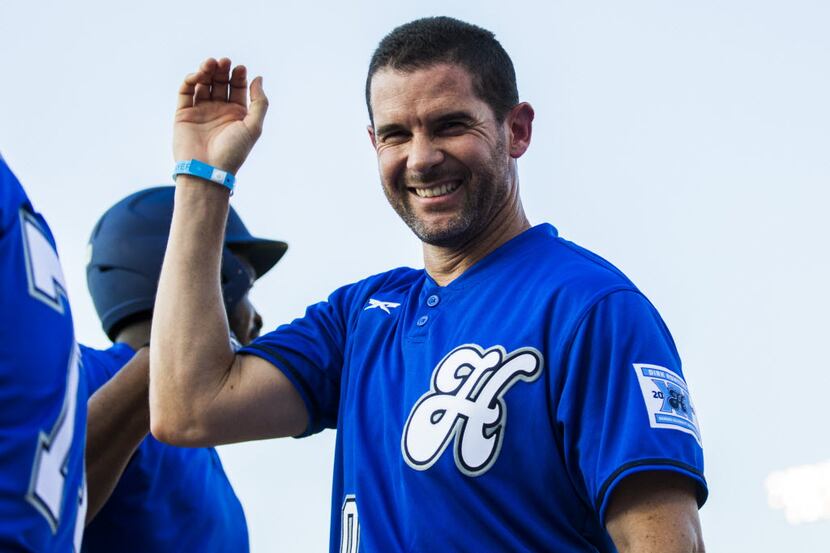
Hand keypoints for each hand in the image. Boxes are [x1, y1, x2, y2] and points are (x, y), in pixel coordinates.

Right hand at [173, 58, 267, 174]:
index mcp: (236, 114)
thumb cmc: (233, 152)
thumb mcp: (253, 127)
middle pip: (220, 82)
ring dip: (206, 71)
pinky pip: (185, 91)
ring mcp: (201, 111)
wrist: (207, 170)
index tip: (240, 68)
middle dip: (222, 70)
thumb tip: (258, 78)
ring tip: (211, 64)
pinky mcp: (183, 113)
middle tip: (224, 62)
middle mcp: (219, 111)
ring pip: (203, 83)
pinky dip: (191, 80)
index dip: (238, 76)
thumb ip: (259, 103)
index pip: (237, 87)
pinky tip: (198, 76)